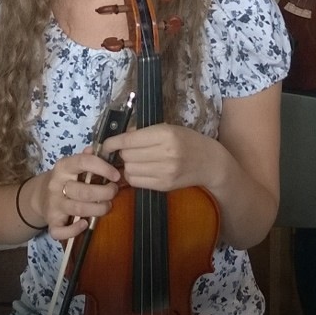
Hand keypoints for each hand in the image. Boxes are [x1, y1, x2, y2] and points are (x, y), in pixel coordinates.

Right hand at [39, 150, 120, 240]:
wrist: (39, 196)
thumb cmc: (64, 180)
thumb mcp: (72, 166)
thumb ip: (85, 158)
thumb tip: (95, 148)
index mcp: (63, 167)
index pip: (82, 162)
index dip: (102, 168)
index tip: (116, 175)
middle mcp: (56, 185)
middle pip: (83, 191)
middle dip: (104, 193)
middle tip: (113, 192)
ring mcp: (53, 204)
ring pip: (77, 209)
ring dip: (98, 209)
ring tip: (107, 206)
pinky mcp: (51, 221)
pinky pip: (61, 231)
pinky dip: (74, 230)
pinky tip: (85, 223)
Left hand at [102, 123, 219, 192]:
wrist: (209, 162)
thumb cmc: (188, 141)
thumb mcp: (168, 128)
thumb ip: (143, 132)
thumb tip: (119, 138)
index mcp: (165, 134)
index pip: (129, 140)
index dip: (112, 143)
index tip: (106, 145)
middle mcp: (165, 153)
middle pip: (127, 156)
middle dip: (123, 153)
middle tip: (128, 151)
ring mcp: (165, 172)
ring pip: (129, 170)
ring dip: (127, 166)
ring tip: (136, 161)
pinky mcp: (164, 186)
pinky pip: (136, 182)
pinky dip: (133, 176)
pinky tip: (141, 170)